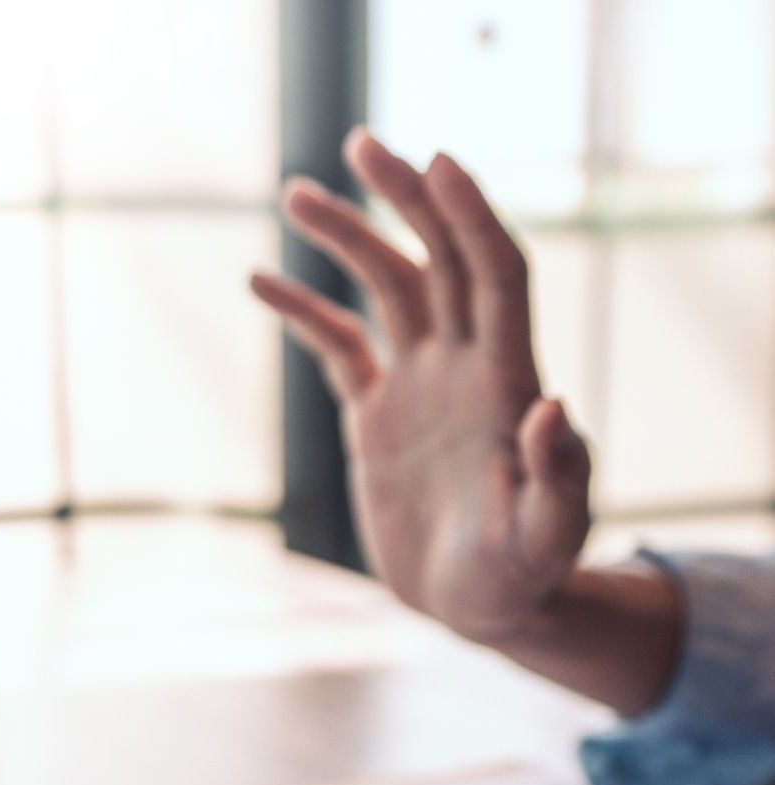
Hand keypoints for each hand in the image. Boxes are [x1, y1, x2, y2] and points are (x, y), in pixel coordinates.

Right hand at [251, 130, 591, 645]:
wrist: (479, 607)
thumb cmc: (524, 577)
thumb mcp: (548, 538)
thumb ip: (558, 478)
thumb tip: (553, 407)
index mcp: (506, 383)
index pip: (495, 275)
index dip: (470, 218)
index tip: (435, 164)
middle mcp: (463, 368)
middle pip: (436, 258)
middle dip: (404, 199)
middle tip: (360, 146)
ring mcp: (418, 385)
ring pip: (384, 288)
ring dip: (347, 239)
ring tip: (296, 195)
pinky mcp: (378, 415)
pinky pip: (337, 346)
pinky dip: (302, 313)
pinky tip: (259, 283)